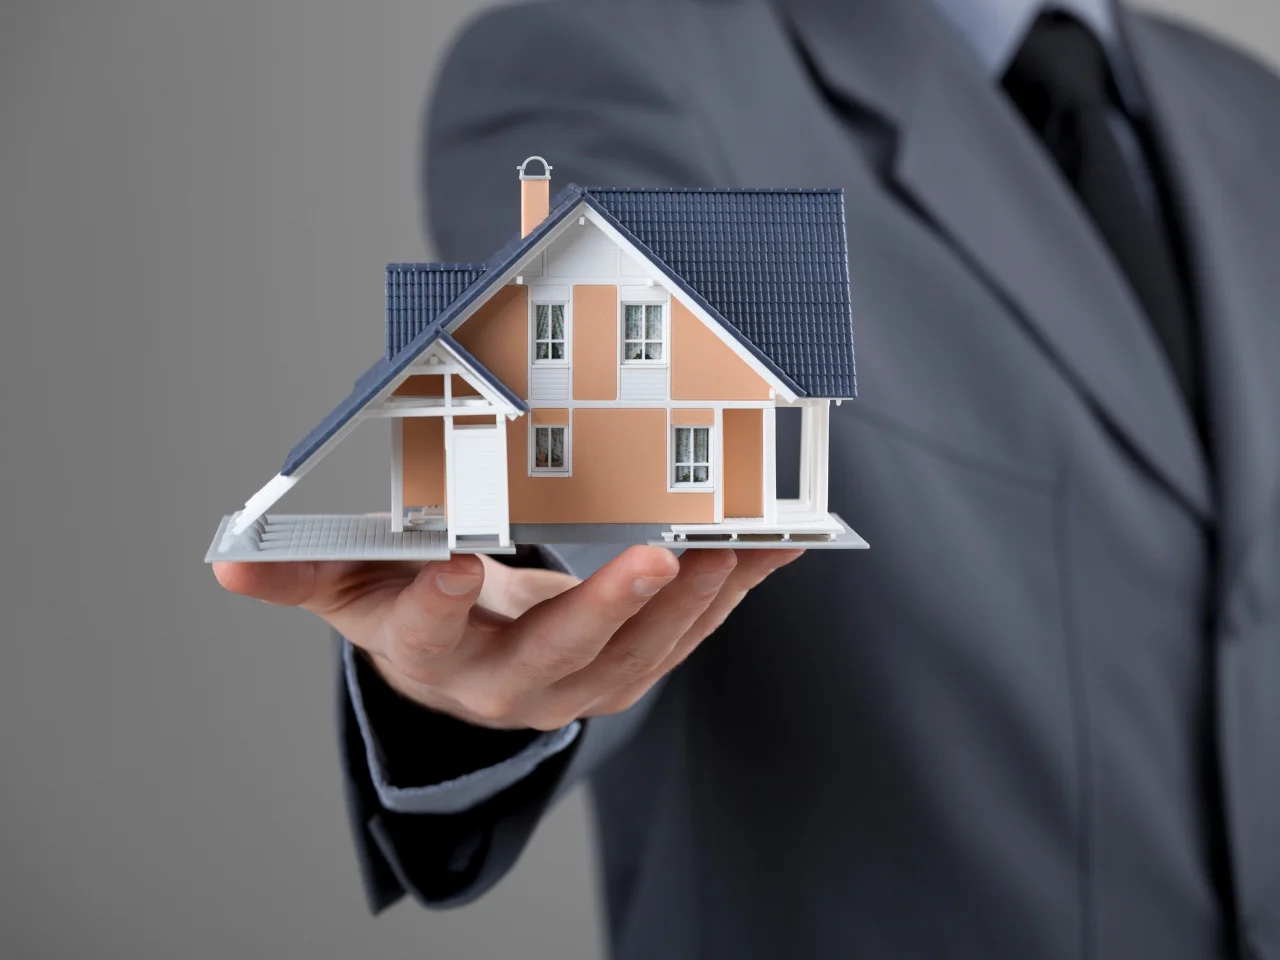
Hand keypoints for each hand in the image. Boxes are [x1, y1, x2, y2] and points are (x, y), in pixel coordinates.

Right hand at [213, 546, 801, 729]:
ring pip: (639, 654)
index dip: (437, 606)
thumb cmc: (412, 611)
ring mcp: (578, 686)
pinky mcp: (627, 673)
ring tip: (730, 548)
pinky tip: (765, 552)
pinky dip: (727, 596)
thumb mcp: (353, 592)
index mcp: (435, 657)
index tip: (455, 565)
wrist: (469, 666)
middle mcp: (510, 686)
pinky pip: (683, 640)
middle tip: (652, 557)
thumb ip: (301, 574)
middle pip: (557, 655)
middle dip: (607, 609)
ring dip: (690, 603)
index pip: (426, 637)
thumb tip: (227, 563)